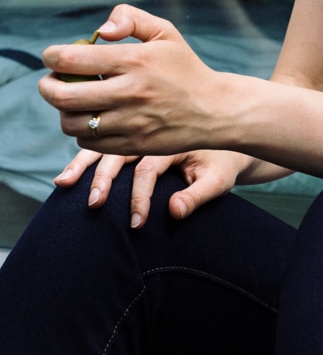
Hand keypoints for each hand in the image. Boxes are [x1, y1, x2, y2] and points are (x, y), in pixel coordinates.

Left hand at [39, 5, 221, 156]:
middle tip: (52, 81)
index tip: (53, 56)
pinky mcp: (133, 145)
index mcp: (136, 61)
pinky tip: (93, 118)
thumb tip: (100, 32)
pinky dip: (82, 130)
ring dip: (64, 111)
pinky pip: (88, 142)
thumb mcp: (166, 33)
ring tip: (74, 101)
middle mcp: (131, 93)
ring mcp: (131, 122)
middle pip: (62, 96)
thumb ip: (130, 19)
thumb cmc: (185, 68)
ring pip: (71, 123)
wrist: (215, 110)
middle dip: (47, 86)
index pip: (72, 59)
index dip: (52, 56)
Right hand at [54, 148, 244, 227]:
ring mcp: (137, 131)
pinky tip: (67, 177)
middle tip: (93, 204)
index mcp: (174, 139)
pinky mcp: (129, 138)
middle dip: (103, 179)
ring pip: (104, 144)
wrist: (226, 135)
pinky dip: (83, 159)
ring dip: (82, 164)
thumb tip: (173, 212)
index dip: (140, 196)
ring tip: (62, 184)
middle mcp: (152, 131)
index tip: (136, 223)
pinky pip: (102, 145)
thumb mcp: (220, 180)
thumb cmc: (222, 164)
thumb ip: (198, 195)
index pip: (149, 168)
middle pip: (119, 150)